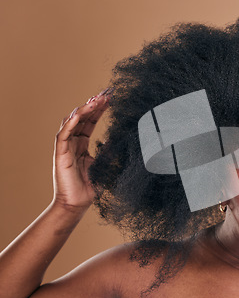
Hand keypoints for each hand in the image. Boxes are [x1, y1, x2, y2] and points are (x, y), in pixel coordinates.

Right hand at [52, 89, 111, 209]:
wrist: (78, 204)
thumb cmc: (90, 187)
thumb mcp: (105, 165)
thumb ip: (110, 152)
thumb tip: (120, 140)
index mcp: (82, 145)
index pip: (90, 122)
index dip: (99, 110)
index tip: (110, 99)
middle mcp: (73, 143)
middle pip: (82, 118)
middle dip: (93, 105)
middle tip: (105, 94)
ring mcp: (65, 147)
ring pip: (72, 122)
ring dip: (84, 110)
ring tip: (96, 100)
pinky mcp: (60, 154)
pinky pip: (63, 134)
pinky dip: (71, 123)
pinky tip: (80, 114)